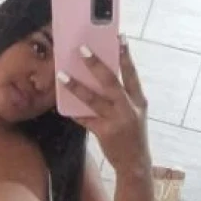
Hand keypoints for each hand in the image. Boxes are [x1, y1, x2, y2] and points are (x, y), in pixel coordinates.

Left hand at [57, 36, 150, 175]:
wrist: (135, 163)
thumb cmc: (132, 134)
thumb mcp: (134, 113)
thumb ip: (121, 97)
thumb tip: (98, 77)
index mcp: (139, 100)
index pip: (131, 73)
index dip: (125, 55)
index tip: (119, 37)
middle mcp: (129, 108)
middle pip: (111, 81)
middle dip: (96, 64)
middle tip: (82, 49)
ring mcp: (117, 121)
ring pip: (93, 99)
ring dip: (76, 86)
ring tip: (62, 75)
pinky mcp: (104, 133)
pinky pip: (85, 119)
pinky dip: (73, 111)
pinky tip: (61, 104)